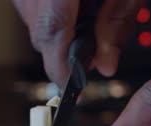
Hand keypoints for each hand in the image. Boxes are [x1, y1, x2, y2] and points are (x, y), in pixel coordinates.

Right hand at [12, 0, 143, 86]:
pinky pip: (33, 9)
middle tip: (95, 55)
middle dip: (65, 53)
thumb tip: (105, 65)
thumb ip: (118, 21)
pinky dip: (54, 17)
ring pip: (34, 22)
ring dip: (60, 34)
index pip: (52, 31)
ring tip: (89, 21)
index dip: (62, 67)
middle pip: (41, 31)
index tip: (72, 91)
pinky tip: (76, 9)